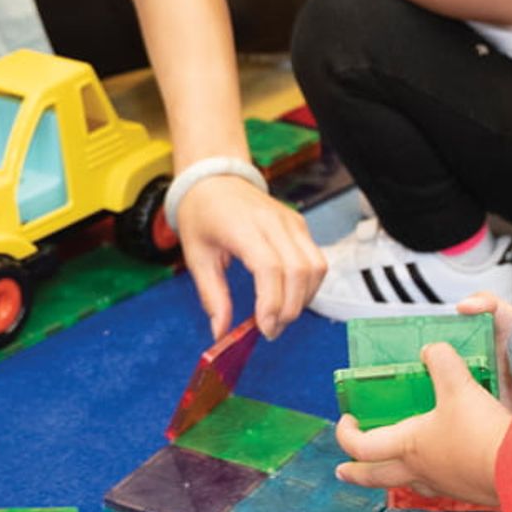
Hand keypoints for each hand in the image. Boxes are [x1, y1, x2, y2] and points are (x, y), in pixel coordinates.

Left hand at [176, 173, 325, 339]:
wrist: (214, 179)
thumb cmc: (201, 215)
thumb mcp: (196, 256)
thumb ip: (212, 295)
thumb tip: (220, 332)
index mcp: (243, 226)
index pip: (270, 267)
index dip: (272, 301)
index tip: (264, 328)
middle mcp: (273, 221)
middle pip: (298, 271)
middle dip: (289, 308)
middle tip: (270, 330)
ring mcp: (291, 221)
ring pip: (315, 267)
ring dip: (303, 299)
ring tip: (280, 316)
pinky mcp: (300, 225)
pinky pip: (316, 260)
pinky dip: (308, 285)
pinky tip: (289, 297)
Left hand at [334, 291, 511, 505]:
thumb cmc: (482, 433)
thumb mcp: (458, 386)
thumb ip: (442, 361)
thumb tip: (432, 349)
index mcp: (408, 446)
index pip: (361, 446)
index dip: (346, 434)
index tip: (348, 421)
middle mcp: (420, 470)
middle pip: (375, 478)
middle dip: (356, 473)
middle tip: (344, 470)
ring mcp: (444, 485)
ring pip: (408, 485)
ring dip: (394, 476)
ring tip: (392, 468)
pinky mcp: (468, 491)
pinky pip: (439, 487)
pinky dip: (431, 477)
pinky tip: (443, 466)